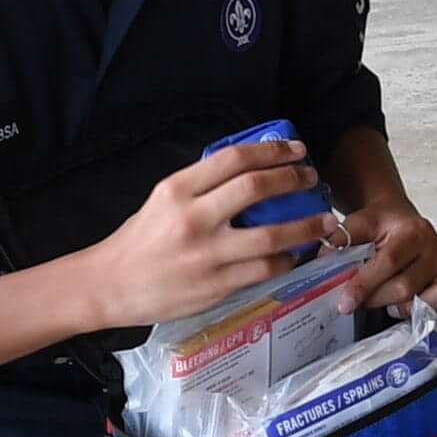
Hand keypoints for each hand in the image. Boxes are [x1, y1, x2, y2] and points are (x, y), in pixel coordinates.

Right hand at [84, 135, 341, 331]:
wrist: (110, 285)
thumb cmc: (140, 239)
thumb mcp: (163, 199)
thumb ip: (202, 185)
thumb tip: (251, 172)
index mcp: (178, 189)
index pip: (234, 159)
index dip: (272, 151)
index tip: (296, 151)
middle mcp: (194, 218)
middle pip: (257, 188)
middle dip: (294, 180)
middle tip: (312, 179)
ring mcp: (208, 254)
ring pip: (271, 235)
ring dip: (305, 226)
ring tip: (325, 220)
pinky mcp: (217, 285)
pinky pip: (264, 269)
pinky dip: (287, 259)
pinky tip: (297, 253)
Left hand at [338, 191, 436, 322]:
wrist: (402, 219)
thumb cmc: (381, 224)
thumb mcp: (358, 223)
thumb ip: (341, 240)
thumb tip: (323, 261)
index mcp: (413, 229)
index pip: (388, 262)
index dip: (364, 284)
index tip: (345, 303)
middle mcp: (435, 247)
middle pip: (403, 287)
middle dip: (374, 297)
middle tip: (355, 299)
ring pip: (415, 300)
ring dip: (390, 304)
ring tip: (377, 295)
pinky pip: (436, 306)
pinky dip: (414, 309)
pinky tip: (399, 302)